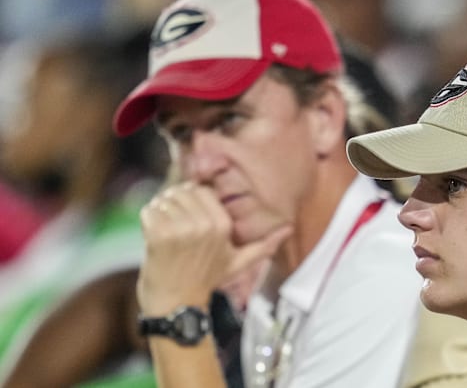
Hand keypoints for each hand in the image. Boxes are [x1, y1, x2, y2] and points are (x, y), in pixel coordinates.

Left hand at [137, 182, 290, 314]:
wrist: (176, 307)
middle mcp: (205, 224)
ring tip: (165, 234)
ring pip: (163, 199)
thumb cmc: (206, 282)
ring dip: (160, 212)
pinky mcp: (159, 235)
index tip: (188, 220)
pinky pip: (149, 210)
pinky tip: (153, 238)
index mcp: (223, 225)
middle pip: (181, 191)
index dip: (191, 201)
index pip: (201, 190)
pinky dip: (147, 221)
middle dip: (173, 204)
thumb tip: (288, 229)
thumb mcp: (239, 263)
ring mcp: (181, 230)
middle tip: (174, 227)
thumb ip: (264, 245)